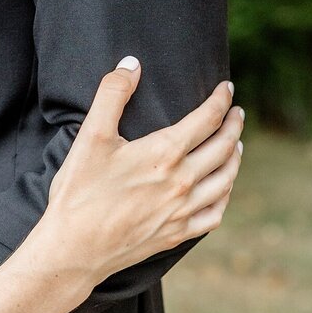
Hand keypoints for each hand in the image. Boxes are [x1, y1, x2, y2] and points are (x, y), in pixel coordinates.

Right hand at [43, 61, 243, 285]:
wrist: (75, 248)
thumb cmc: (79, 192)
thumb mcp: (91, 136)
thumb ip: (112, 94)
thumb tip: (132, 64)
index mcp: (164, 153)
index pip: (206, 118)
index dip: (221, 99)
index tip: (227, 87)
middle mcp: (182, 181)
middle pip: (223, 147)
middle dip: (233, 125)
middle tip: (237, 112)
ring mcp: (183, 210)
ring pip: (226, 180)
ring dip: (235, 158)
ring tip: (235, 145)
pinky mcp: (177, 233)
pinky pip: (216, 213)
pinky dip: (225, 195)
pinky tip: (223, 188)